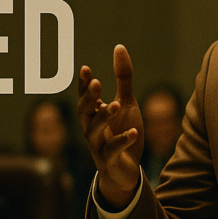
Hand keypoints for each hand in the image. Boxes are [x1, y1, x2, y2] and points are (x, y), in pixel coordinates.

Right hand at [78, 44, 144, 209]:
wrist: (126, 171)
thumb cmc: (123, 132)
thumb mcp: (126, 102)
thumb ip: (123, 77)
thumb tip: (119, 47)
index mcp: (93, 115)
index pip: (85, 97)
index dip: (83, 84)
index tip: (85, 69)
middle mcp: (91, 129)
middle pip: (84, 113)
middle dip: (88, 98)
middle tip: (96, 83)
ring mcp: (98, 146)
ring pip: (93, 131)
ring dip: (103, 117)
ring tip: (115, 105)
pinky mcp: (109, 161)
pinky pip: (112, 151)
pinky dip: (122, 141)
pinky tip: (134, 132)